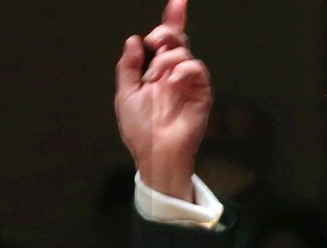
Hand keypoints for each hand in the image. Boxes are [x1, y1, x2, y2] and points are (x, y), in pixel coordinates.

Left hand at [113, 0, 211, 201]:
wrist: (155, 153)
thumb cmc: (140, 129)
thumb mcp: (125, 94)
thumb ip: (128, 66)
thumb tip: (133, 40)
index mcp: (156, 71)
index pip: (166, 41)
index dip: (173, 19)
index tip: (178, 1)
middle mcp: (173, 72)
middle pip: (176, 39)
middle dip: (165, 33)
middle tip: (154, 42)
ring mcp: (188, 81)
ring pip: (183, 52)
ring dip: (166, 60)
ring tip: (155, 80)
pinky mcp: (201, 92)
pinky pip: (196, 68)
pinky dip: (182, 70)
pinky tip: (172, 82)